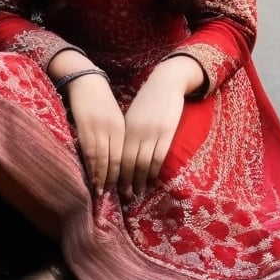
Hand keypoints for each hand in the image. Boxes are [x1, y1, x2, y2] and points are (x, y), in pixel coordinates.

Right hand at [67, 74, 124, 195]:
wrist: (87, 81)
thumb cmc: (101, 100)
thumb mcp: (115, 118)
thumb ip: (118, 136)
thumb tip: (119, 157)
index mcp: (122, 127)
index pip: (127, 155)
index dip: (128, 173)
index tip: (130, 188)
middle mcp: (112, 130)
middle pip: (116, 159)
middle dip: (116, 179)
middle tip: (120, 197)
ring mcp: (98, 129)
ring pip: (102, 158)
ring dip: (101, 177)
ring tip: (102, 192)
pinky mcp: (84, 128)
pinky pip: (89, 152)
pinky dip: (90, 166)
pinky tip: (91, 177)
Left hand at [119, 71, 184, 198]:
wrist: (166, 82)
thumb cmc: (149, 99)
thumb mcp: (133, 114)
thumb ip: (128, 132)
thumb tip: (122, 152)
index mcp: (126, 128)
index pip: (118, 156)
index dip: (115, 173)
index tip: (113, 187)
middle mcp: (136, 132)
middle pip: (128, 163)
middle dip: (126, 182)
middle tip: (125, 197)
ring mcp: (152, 132)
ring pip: (143, 163)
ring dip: (140, 181)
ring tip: (138, 193)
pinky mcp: (167, 132)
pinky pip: (159, 157)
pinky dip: (154, 171)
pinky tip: (152, 180)